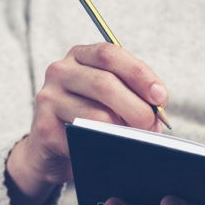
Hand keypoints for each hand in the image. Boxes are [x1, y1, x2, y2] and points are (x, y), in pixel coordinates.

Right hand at [7, 42, 169, 197]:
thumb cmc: (92, 120)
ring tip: (133, 140)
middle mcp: (60, 71)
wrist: (52, 150)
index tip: (160, 96)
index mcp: (81, 56)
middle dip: (136, 107)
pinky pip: (82, 138)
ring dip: (122, 131)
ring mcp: (48, 98)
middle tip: (150, 124)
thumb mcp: (114, 101)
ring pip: (96, 114)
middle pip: (104, 83)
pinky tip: (110, 150)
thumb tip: (158, 112)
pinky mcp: (44, 127)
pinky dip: (103, 145)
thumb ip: (135, 97)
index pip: (110, 54)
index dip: (139, 74)